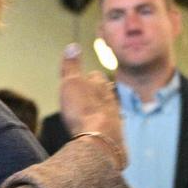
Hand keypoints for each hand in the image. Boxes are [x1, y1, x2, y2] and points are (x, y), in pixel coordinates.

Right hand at [58, 43, 125, 167]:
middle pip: (104, 94)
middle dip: (95, 95)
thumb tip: (73, 46)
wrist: (99, 142)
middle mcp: (111, 101)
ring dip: (99, 113)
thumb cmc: (82, 110)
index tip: (81, 79)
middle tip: (86, 98)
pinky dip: (101, 131)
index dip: (87, 77)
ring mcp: (115, 120)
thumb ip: (72, 66)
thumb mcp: (71, 83)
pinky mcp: (115, 139)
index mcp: (101, 86)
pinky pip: (108, 131)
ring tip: (90, 117)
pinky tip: (96, 135)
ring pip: (108, 112)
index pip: (95, 76)